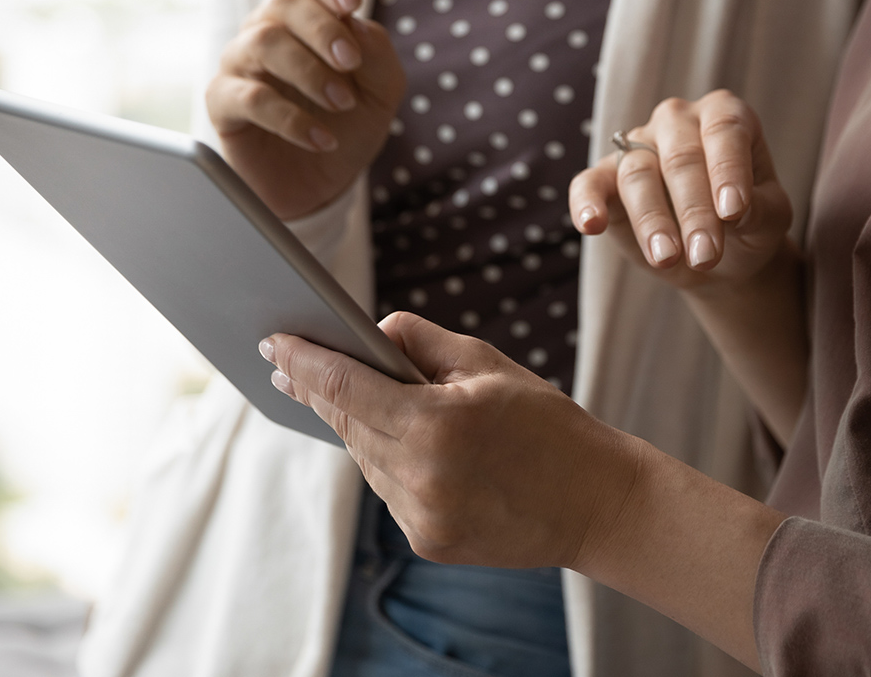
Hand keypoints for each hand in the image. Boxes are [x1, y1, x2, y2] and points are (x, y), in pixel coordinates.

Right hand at [207, 0, 406, 219]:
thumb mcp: (382, 89)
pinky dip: (292, 119)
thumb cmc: (349, 125)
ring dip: (310, 73)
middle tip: (351, 65)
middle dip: (323, 30)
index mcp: (306, 16)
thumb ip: (376, 52)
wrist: (325, 182)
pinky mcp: (224, 104)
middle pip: (283, 2)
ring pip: (263, 43)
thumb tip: (353, 24)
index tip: (353, 3)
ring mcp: (240, 64)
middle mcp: (267, 30)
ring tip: (342, 104)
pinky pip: (249, 98)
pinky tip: (321, 139)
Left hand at [259, 315, 783, 668]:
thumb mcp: (489, 366)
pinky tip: (396, 440)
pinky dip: (387, 461)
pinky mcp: (428, 540)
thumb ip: (421, 343)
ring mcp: (421, 516)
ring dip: (356, 426)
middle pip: (347, 423)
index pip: (347, 386)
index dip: (305, 362)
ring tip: (340, 393)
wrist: (597, 502)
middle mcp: (420, 476)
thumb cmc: (547, 423)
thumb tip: (372, 331)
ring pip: (365, 459)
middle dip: (319, 390)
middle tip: (286, 361)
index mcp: (436, 424)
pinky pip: (389, 489)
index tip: (274, 342)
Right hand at [569, 90, 792, 291]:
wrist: (719, 256)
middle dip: (694, 211)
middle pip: (680, 158)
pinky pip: (590, 183)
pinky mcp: (606, 177)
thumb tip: (733, 210)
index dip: (728, 171)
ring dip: (653, 221)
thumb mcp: (770, 218)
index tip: (733, 213)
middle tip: (706, 256)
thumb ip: (759, 209)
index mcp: (724, 116)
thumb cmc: (749, 224)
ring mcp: (638, 144)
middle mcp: (678, 121)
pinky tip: (591, 224)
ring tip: (668, 259)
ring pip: (638, 174)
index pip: (725, 132)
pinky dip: (587, 202)